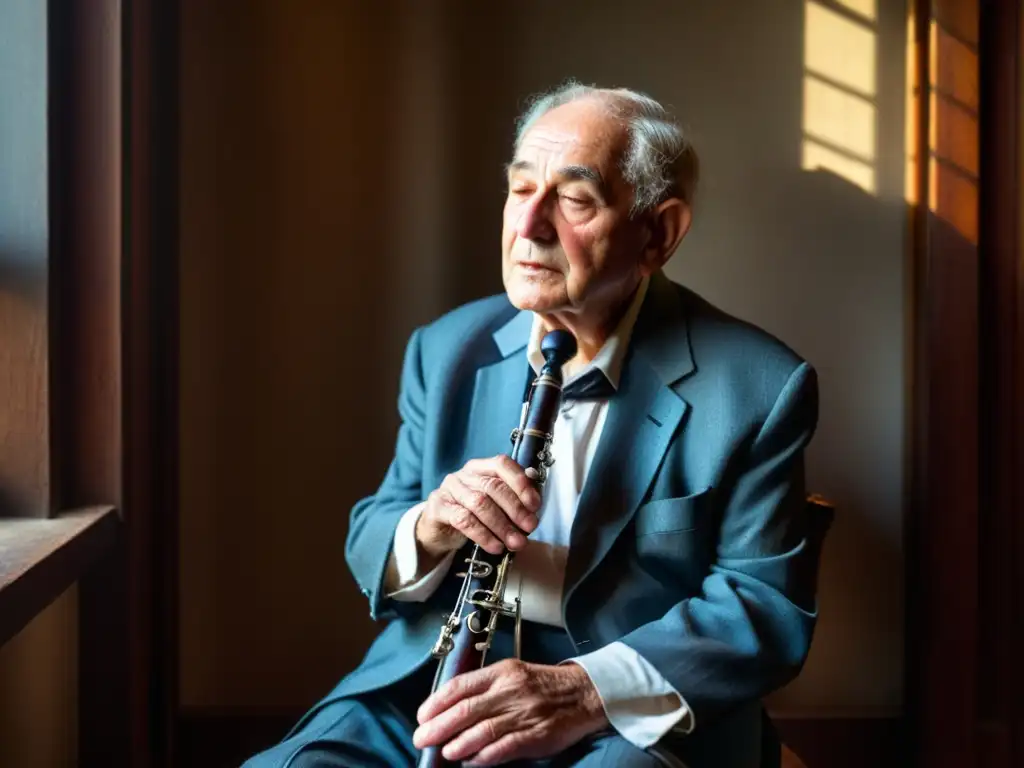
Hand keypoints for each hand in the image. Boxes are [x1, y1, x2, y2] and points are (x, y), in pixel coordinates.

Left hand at [412, 659, 607, 765]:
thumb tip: (452, 710)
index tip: (422, 716)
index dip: (436, 702)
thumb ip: (485, 689)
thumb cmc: (543, 685)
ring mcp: (523, 713)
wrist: (583, 693)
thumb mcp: (512, 674)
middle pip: (465, 709)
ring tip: (444, 752)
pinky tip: (471, 762)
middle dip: (438, 726)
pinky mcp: (536, 734)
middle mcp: (510, 690)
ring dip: (458, 743)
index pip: (460, 685)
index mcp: (501, 672)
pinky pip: (504, 747)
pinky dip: (484, 756)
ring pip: (482, 729)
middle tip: (422, 738)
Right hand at [416, 455, 541, 561]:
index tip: (535, 504)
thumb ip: (514, 500)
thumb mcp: (494, 505)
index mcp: (481, 468)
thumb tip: (535, 503)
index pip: (502, 464)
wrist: (439, 531)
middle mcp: (464, 475)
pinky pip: (463, 520)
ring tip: (516, 542)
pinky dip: (483, 535)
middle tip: (530, 527)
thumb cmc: (472, 515)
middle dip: (515, 509)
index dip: (520, 483)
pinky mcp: (438, 508)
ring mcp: (449, 490)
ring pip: (479, 503)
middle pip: (492, 486)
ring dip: (502, 525)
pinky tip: (496, 546)